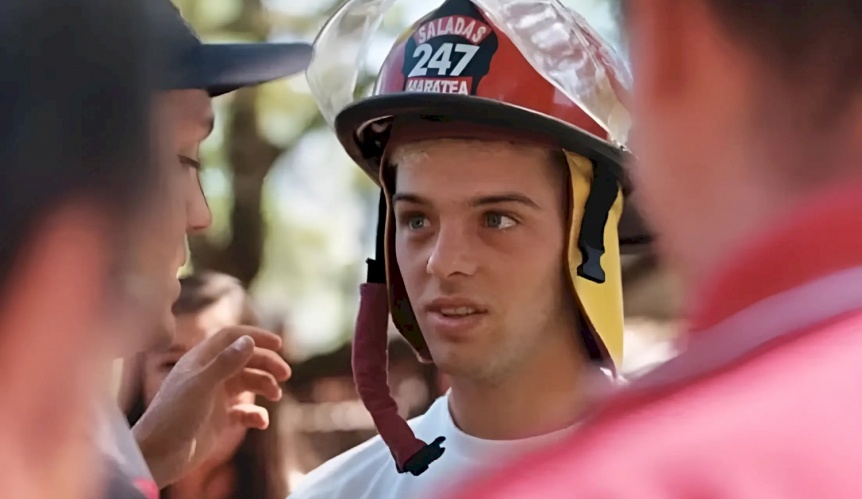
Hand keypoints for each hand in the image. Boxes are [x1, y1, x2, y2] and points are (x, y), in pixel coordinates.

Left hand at [131, 326, 290, 487]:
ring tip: (275, 395)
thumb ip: (225, 363)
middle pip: (245, 359)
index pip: (231, 337)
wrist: (157, 457)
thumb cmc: (173, 417)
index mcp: (200, 361)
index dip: (255, 336)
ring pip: (248, 383)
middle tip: (285, 375)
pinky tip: (261, 422)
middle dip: (267, 364)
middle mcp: (209, 375)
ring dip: (265, 385)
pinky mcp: (218, 420)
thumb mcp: (200, 386)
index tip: (278, 344)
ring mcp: (214, 398)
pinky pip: (245, 412)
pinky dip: (256, 414)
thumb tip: (249, 341)